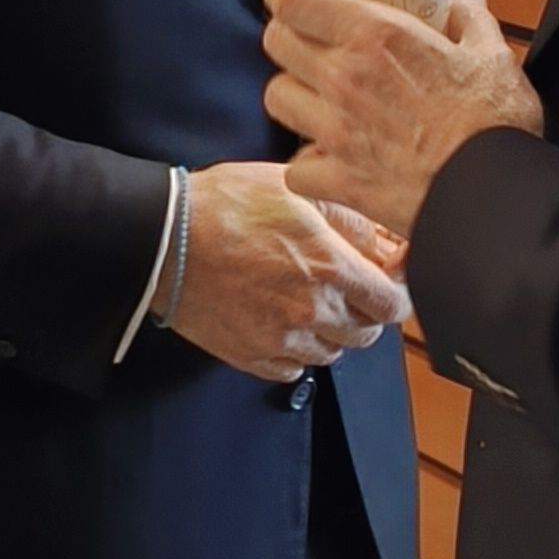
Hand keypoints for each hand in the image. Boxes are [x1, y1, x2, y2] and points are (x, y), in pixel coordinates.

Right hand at [166, 159, 409, 381]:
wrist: (162, 238)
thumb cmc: (223, 205)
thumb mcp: (295, 188)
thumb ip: (346, 217)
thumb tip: (380, 239)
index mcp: (329, 267)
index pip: (393, 305)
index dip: (395, 294)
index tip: (385, 283)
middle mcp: (311, 311)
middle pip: (367, 334)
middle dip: (364, 312)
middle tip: (346, 290)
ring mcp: (280, 339)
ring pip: (331, 354)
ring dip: (330, 333)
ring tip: (307, 302)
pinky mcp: (251, 356)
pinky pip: (294, 370)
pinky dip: (296, 352)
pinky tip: (281, 322)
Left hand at [262, 0, 542, 242]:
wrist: (492, 195)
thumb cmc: (493, 127)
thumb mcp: (493, 56)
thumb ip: (472, 18)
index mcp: (377, 38)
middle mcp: (344, 79)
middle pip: (277, 43)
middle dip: (286, 35)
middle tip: (304, 38)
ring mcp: (335, 132)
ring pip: (277, 98)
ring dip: (292, 93)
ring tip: (313, 96)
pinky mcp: (338, 180)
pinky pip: (296, 167)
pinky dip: (305, 163)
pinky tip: (326, 158)